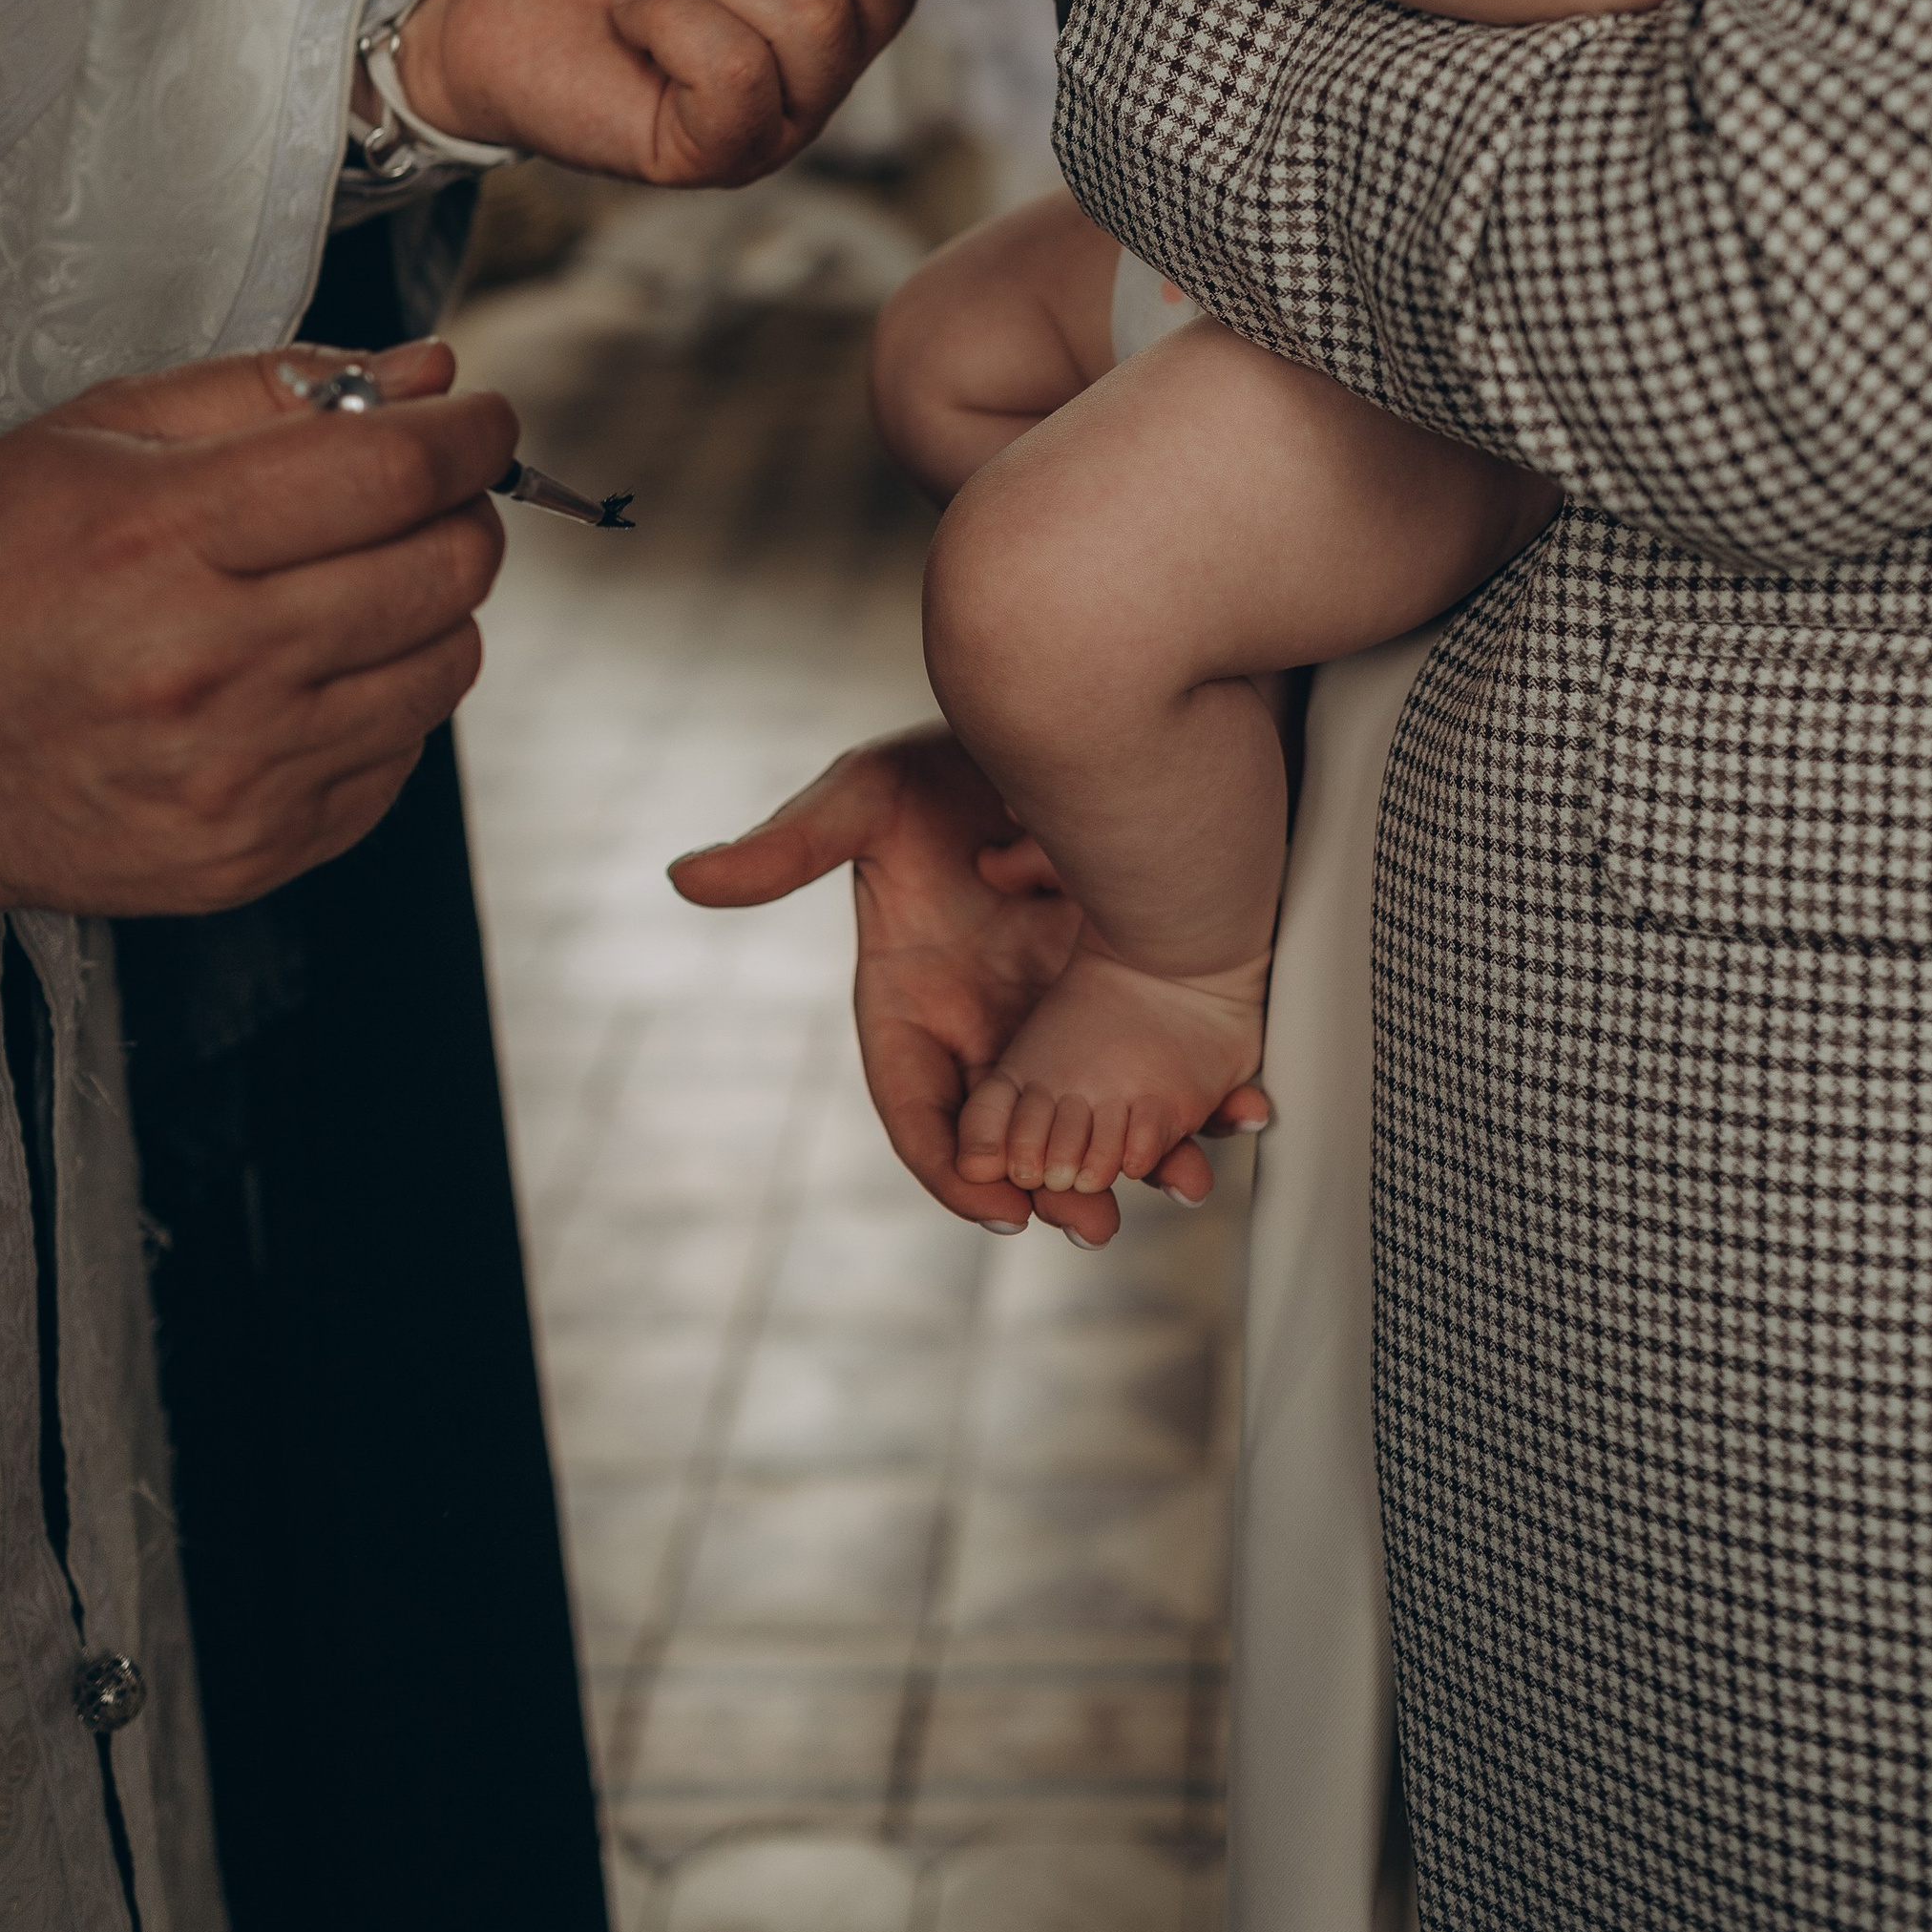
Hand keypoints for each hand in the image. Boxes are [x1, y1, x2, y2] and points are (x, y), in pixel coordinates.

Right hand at [0, 340, 513, 914]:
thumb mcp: (99, 435)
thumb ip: (273, 388)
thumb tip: (427, 373)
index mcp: (167, 538)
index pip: (399, 470)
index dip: (471, 433)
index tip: (479, 422)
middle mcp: (211, 665)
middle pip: (449, 568)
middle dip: (460, 514)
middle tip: (416, 501)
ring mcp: (240, 773)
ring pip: (448, 665)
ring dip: (426, 612)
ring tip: (342, 592)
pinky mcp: (256, 853)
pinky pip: (401, 757)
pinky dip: (380, 705)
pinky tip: (300, 679)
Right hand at [670, 724, 1266, 1242]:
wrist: (1064, 710)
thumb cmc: (944, 758)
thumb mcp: (864, 797)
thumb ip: (791, 849)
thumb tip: (687, 878)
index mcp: (915, 1004)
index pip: (922, 1111)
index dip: (952, 1168)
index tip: (993, 1203)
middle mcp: (992, 1023)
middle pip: (1023, 1135)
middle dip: (1060, 1188)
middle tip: (1097, 1221)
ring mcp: (1068, 1011)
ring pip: (1104, 1112)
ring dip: (1146, 1155)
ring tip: (1189, 1179)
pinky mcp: (1139, 986)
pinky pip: (1169, 1063)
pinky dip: (1205, 1094)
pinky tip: (1244, 1108)